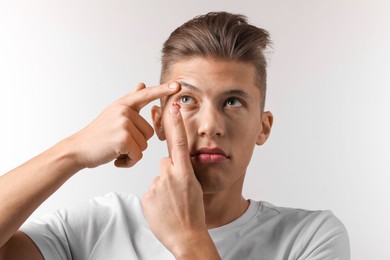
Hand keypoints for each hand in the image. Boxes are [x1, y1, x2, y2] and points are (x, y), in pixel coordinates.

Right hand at [67, 82, 179, 168]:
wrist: (78, 149)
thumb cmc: (97, 135)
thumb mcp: (113, 113)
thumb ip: (130, 100)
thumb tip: (141, 84)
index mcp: (123, 105)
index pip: (146, 95)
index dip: (163, 90)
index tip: (178, 86)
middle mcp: (124, 111)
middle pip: (149, 132)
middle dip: (137, 143)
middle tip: (117, 142)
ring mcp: (124, 124)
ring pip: (144, 145)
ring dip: (132, 152)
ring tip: (115, 149)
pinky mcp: (124, 138)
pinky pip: (138, 155)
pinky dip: (129, 161)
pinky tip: (115, 158)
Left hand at [142, 103, 219, 258]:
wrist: (186, 236)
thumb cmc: (193, 213)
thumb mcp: (194, 188)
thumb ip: (181, 172)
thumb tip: (169, 166)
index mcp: (185, 173)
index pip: (179, 142)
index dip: (176, 123)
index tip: (173, 107)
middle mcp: (169, 176)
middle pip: (164, 163)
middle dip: (169, 173)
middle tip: (177, 192)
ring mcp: (156, 186)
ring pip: (158, 179)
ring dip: (162, 188)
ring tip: (171, 203)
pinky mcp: (146, 197)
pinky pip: (151, 191)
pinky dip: (156, 199)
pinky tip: (162, 209)